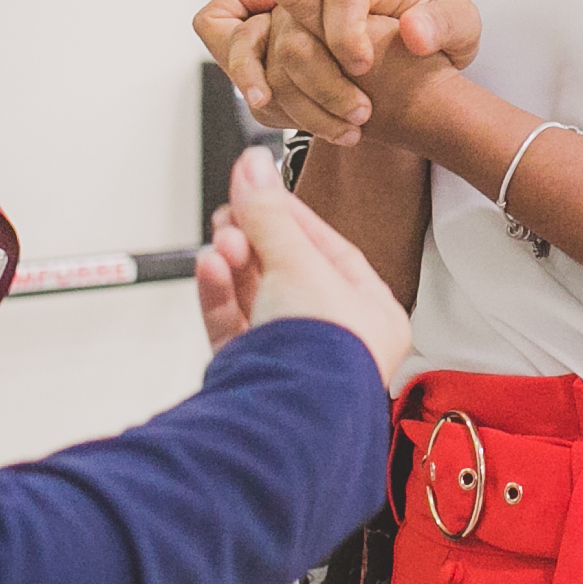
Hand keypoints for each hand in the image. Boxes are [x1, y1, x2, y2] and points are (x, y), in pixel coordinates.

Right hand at [196, 147, 409, 376]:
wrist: (287, 418)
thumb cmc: (322, 354)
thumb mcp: (297, 263)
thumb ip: (269, 214)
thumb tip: (253, 166)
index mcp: (372, 316)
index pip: (331, 251)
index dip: (292, 216)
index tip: (261, 188)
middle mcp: (336, 340)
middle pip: (288, 273)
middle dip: (254, 239)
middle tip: (231, 210)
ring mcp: (292, 359)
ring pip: (257, 298)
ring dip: (235, 263)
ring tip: (221, 239)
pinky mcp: (252, 375)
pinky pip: (233, 326)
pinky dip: (220, 294)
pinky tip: (210, 267)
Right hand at [249, 0, 480, 148]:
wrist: (418, 36)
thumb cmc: (439, 24)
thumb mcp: (461, 22)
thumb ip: (443, 23)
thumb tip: (413, 32)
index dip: (346, 32)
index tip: (363, 68)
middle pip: (297, 21)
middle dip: (323, 75)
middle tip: (362, 113)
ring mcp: (300, 10)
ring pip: (273, 48)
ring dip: (301, 96)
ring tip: (346, 129)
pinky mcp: (284, 37)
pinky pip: (261, 66)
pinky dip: (279, 98)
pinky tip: (315, 125)